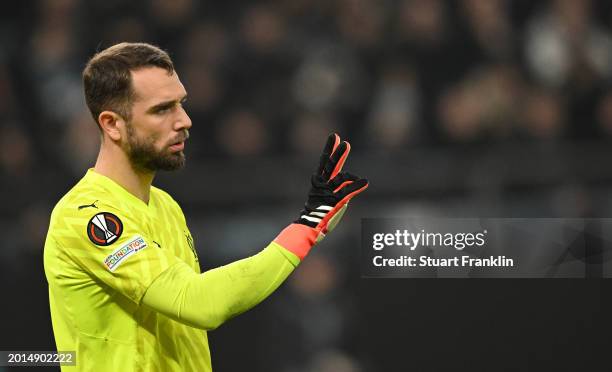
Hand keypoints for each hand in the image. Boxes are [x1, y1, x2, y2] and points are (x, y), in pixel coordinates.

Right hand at [274, 133, 368, 259]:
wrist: (307, 230)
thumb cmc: (319, 219)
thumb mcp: (331, 203)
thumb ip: (341, 192)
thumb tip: (352, 186)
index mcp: (319, 184)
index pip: (326, 164)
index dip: (331, 150)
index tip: (335, 138)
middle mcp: (321, 186)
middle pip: (329, 166)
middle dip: (335, 152)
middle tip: (341, 140)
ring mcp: (326, 193)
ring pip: (339, 177)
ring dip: (347, 167)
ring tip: (347, 147)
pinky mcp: (332, 202)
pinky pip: (346, 192)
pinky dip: (356, 186)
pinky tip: (365, 182)